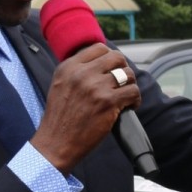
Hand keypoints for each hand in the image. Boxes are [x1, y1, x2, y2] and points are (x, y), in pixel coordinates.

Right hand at [34, 44, 138, 173]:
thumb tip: (102, 63)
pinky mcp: (108, 102)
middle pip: (116, 57)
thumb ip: (77, 71)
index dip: (110, 58)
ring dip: (130, 85)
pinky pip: (133, 92)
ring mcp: (96, 87)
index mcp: (69, 67)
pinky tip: (129, 106)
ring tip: (126, 96)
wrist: (56, 142)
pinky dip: (135, 99)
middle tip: (122, 82)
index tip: (113, 69)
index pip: (99, 48)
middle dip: (123, 69)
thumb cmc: (60, 118)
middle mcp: (82, 74)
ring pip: (128, 74)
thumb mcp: (60, 85)